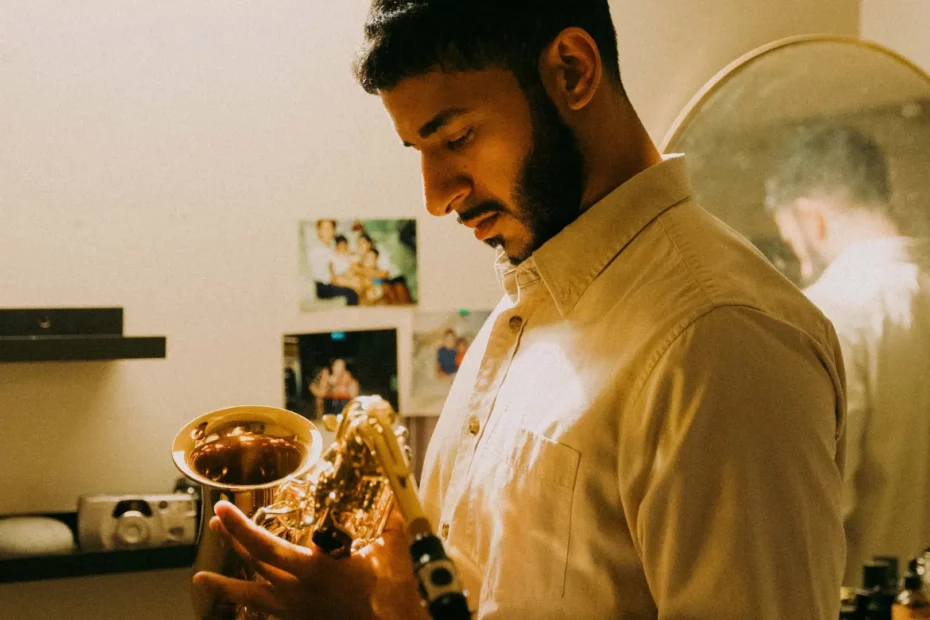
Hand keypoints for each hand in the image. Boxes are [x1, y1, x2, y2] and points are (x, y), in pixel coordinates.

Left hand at [193, 501, 429, 619]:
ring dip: (225, 584)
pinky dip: (251, 610)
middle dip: (232, 540)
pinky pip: (268, 616)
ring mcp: (295, 610)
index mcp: (313, 569)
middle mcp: (297, 590)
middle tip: (216, 521)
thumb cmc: (390, 597)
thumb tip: (393, 495)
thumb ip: (391, 522)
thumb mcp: (393, 553)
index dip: (241, 527)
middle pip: (253, 564)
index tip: (223, 510)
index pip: (266, 545)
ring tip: (201, 578)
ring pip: (252, 596)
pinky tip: (243, 609)